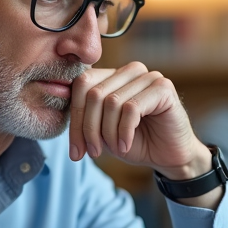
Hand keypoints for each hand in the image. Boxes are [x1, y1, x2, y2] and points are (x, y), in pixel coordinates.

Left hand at [68, 63, 210, 181]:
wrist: (169, 156)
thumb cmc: (136, 142)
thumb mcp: (102, 132)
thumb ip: (84, 118)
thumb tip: (58, 113)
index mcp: (113, 76)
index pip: (81, 85)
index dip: (75, 118)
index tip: (76, 150)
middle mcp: (130, 71)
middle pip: (93, 93)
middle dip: (89, 128)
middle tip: (93, 152)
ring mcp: (148, 76)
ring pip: (111, 102)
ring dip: (108, 133)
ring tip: (115, 149)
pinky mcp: (163, 88)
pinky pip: (131, 108)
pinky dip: (124, 132)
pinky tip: (126, 146)